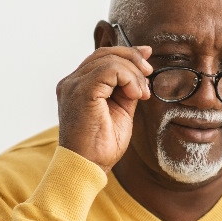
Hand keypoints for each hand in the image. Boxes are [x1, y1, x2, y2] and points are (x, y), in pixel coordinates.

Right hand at [55, 45, 153, 171]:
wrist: (88, 167)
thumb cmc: (101, 147)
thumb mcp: (121, 111)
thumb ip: (126, 90)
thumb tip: (141, 73)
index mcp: (78, 86)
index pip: (101, 57)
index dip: (127, 53)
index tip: (147, 59)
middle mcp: (72, 82)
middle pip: (105, 53)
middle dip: (133, 58)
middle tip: (149, 74)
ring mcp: (74, 85)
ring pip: (109, 59)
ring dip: (134, 73)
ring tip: (141, 94)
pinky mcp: (81, 91)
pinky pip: (110, 69)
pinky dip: (129, 78)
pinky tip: (135, 94)